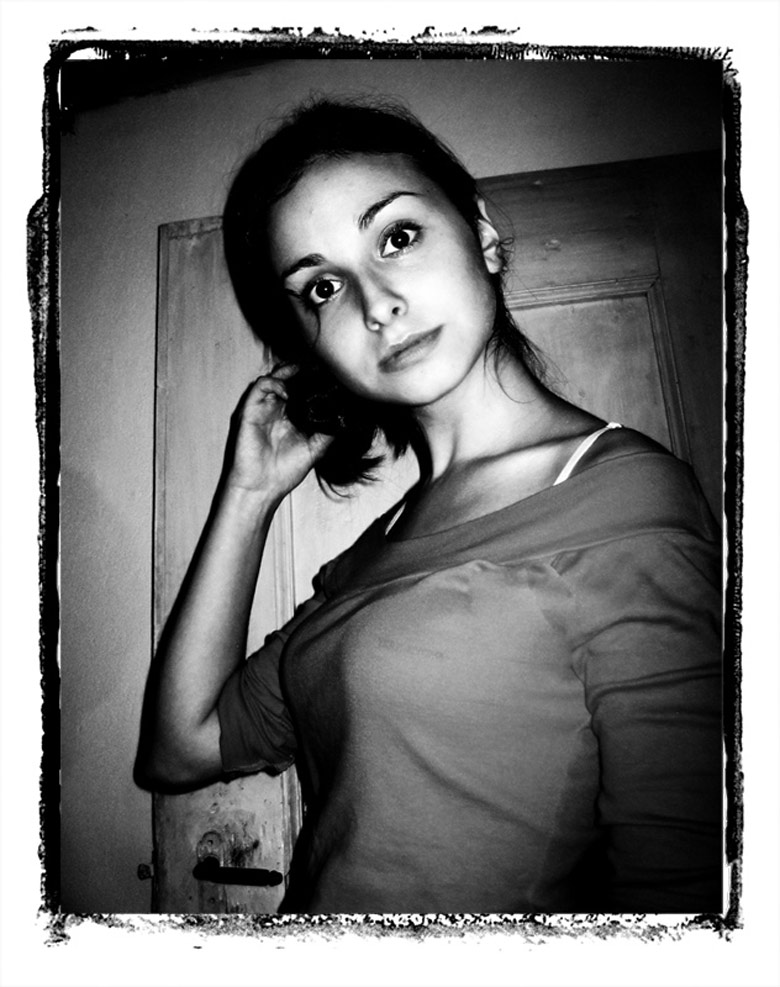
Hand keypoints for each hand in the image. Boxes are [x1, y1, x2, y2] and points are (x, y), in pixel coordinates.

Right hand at [223, 368, 332, 499]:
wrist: (262, 487)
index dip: (312, 380)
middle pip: (287, 378)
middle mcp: (277, 409)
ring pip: (274, 376)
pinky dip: (274, 383)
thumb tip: (346, 417)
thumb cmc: (284, 472)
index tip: (328, 376)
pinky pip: (260, 386)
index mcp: (291, 417)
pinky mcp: (250, 410)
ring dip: (289, 371)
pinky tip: (287, 391)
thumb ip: (328, 431)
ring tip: (304, 373)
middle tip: (318, 368)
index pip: (301, 389)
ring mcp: (263, 408)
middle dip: (302, 370)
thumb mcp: (316, 449)